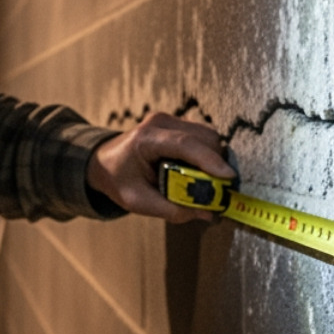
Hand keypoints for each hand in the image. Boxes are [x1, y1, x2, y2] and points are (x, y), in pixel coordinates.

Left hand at [86, 111, 233, 223]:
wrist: (104, 160)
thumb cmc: (119, 180)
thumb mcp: (139, 202)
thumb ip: (172, 209)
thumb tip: (208, 213)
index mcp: (146, 139)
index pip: (185, 144)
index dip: (210, 160)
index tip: (229, 177)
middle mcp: (161, 123)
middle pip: (204, 138)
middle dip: (216, 164)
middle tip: (218, 190)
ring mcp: (170, 120)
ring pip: (209, 136)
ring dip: (214, 159)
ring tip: (206, 182)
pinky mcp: (178, 124)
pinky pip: (204, 137)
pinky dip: (208, 155)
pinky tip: (198, 172)